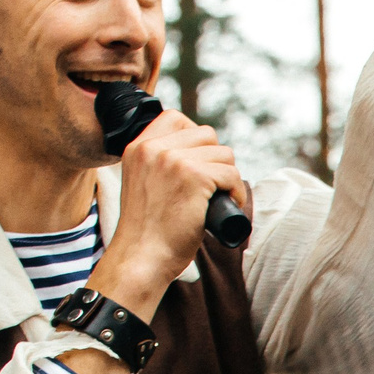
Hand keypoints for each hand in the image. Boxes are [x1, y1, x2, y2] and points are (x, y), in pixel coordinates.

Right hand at [88, 108, 248, 319]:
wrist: (141, 257)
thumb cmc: (147, 231)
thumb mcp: (142, 183)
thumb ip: (157, 164)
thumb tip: (195, 152)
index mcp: (138, 147)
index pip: (175, 117)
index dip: (196, 137)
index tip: (201, 162)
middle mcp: (153, 147)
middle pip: (206, 134)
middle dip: (216, 159)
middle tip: (214, 184)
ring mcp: (174, 160)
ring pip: (223, 153)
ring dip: (228, 176)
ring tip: (220, 197)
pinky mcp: (194, 177)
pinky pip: (231, 174)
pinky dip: (236, 191)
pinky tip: (228, 203)